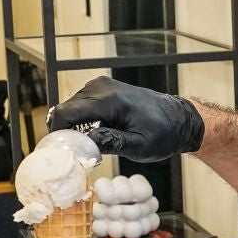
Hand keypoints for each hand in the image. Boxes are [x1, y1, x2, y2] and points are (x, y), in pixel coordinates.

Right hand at [48, 76, 203, 162]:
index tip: (64, 152)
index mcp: (110, 100)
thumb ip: (110, 142)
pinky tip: (97, 133)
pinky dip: (82, 120)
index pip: (66, 113)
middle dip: (67, 132)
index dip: (58, 133)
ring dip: (75, 127)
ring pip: (71, 109)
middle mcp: (101, 87)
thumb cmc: (164, 134)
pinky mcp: (102, 89)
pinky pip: (81, 105)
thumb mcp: (139, 146)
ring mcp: (100, 85)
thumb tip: (84, 142)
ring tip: (94, 143)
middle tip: (81, 153)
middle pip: (65, 111)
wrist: (179, 119)